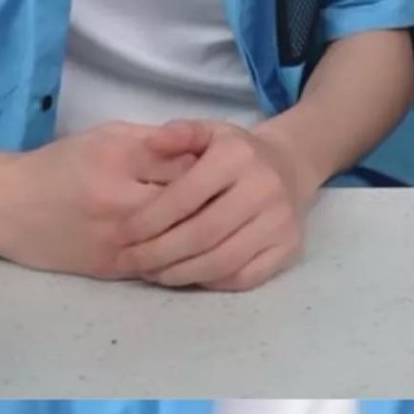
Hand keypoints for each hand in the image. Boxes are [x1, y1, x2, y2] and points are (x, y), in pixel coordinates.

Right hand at [0, 120, 212, 279]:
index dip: (215, 169)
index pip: (188, 168)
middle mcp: (120, 204)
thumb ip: (158, 142)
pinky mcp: (111, 269)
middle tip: (233, 200)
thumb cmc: (63, 163)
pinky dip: (183, 259)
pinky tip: (200, 248)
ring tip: (225, 225)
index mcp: (121, 162)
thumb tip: (205, 151)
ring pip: (179, 242)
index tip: (228, 170)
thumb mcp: (110, 136)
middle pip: (188, 207)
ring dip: (205, 236)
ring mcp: (116, 242)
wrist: (11, 206)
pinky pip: (161, 266)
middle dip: (216, 205)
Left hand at [118, 121, 304, 290]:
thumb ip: (179, 134)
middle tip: (130, 262)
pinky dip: (210, 282)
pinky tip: (186, 275)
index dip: (149, 220)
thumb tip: (151, 143)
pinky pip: (244, 277)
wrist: (290, 167)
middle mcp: (264, 189)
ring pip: (222, 262)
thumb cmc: (236, 152)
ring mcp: (280, 222)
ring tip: (151, 273)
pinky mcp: (289, 248)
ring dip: (180, 273)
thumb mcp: (209, 132)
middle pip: (202, 235)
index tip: (122, 235)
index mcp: (238, 157)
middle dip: (158, 254)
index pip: (185, 196)